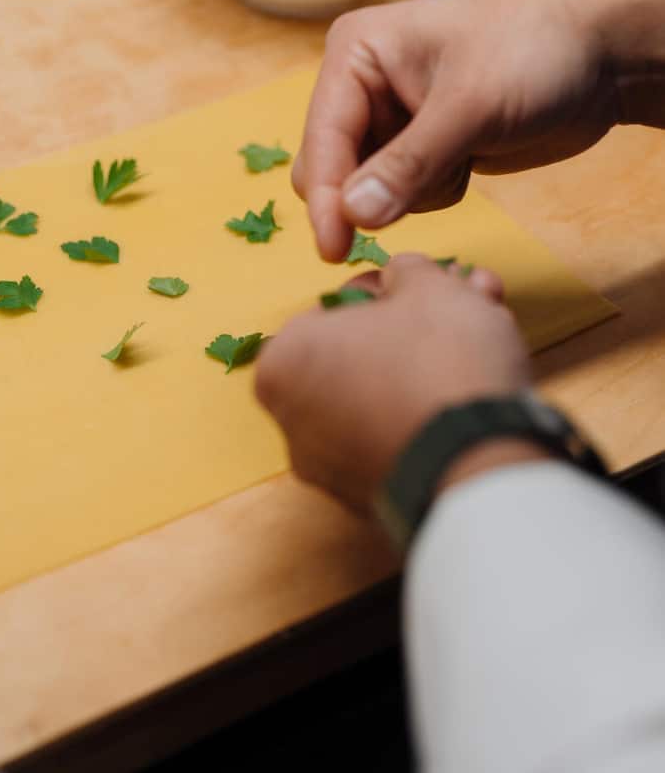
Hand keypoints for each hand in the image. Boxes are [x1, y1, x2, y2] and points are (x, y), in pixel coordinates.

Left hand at [255, 255, 530, 517]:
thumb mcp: (426, 285)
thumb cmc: (438, 360)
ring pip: (385, 397)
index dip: (391, 291)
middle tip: (468, 306)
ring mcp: (330, 468)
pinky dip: (430, 417)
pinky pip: (399, 441)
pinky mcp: (370, 500)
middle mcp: (292, 421)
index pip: (335, 308)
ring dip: (432, 365)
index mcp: (283, 362)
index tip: (429, 287)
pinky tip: (477, 395)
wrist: (478, 463)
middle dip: (419, 327)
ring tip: (487, 342)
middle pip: (363, 355)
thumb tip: (401, 278)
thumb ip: (406, 272)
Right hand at [294, 0, 627, 260]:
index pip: (322, 137)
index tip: (334, 248)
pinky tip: (472, 159)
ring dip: (414, 192)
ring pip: (367, 190)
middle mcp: (363, 85)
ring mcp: (392, 118)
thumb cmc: (536, 52)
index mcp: (357, 52)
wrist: (603, 56)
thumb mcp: (470, 106)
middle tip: (428, 188)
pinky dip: (436, 191)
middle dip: (375, 192)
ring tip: (464, 154)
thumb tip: (353, 215)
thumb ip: (409, 164)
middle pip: (331, 168)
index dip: (326, 195)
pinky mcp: (421, 147)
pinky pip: (403, 195)